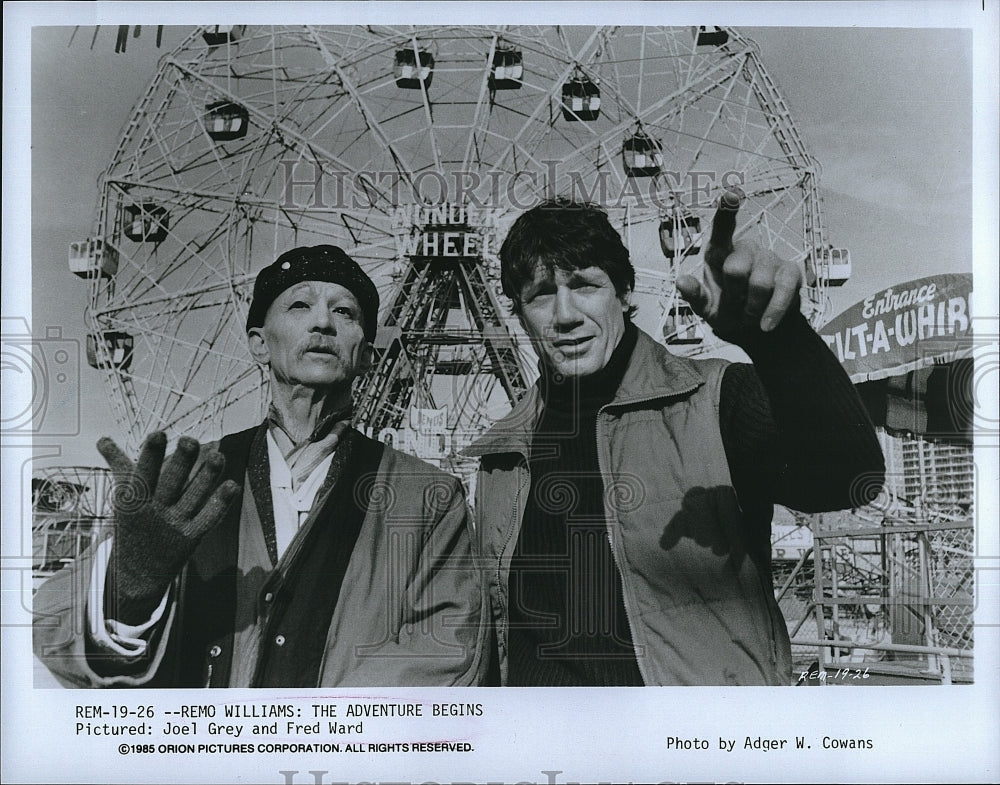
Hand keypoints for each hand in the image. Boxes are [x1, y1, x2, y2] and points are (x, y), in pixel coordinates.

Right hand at [98, 432, 238, 623]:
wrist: (137, 574)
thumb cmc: (134, 525)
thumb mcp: (124, 498)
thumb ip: (120, 466)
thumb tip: (102, 440)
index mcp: (136, 498)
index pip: (143, 473)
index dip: (150, 455)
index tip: (158, 434)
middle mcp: (156, 510)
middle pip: (170, 483)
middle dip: (180, 462)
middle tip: (190, 441)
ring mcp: (175, 523)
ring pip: (193, 497)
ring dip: (206, 478)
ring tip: (219, 455)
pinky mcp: (192, 536)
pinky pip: (208, 519)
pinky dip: (220, 505)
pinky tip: (232, 486)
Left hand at [676, 191, 801, 342]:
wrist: (755, 329)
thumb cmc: (725, 310)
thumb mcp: (705, 307)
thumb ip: (693, 295)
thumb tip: (681, 280)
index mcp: (720, 252)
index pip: (723, 227)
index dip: (727, 209)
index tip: (731, 193)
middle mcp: (746, 249)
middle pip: (736, 268)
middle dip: (734, 295)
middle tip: (735, 303)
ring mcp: (770, 258)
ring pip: (760, 283)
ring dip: (752, 307)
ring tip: (749, 312)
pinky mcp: (791, 272)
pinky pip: (783, 291)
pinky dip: (773, 312)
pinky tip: (766, 324)